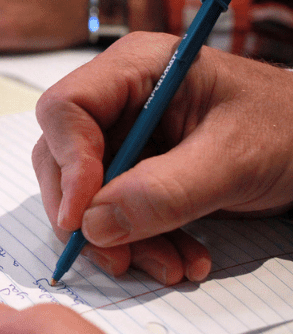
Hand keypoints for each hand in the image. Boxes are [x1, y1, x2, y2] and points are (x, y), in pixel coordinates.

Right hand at [33, 32, 292, 284]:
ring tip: (171, 266)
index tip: (81, 218)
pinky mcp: (137, 165)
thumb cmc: (289, 128)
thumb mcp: (233, 159)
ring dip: (118, 236)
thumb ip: (165, 191)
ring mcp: (125, 131)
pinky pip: (115, 207)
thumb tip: (93, 225)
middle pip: (63, 154)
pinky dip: (139, 239)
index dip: (67, 162)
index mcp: (136, 67)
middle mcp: (118, 96)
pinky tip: (180, 257)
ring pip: (85, 190)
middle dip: (88, 212)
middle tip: (118, 258)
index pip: (66, 108)